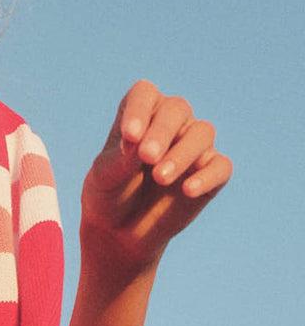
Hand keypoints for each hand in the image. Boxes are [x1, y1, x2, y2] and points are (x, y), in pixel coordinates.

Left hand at [80, 81, 232, 276]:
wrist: (119, 231)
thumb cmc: (109, 194)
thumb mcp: (105, 177)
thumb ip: (122, 159)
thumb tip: (141, 144)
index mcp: (140, 113)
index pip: (145, 94)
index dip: (139, 110)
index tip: (129, 136)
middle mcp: (170, 123)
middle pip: (177, 109)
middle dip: (163, 131)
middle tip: (147, 157)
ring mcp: (193, 146)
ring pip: (202, 133)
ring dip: (182, 153)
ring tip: (160, 178)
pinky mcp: (211, 173)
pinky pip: (220, 167)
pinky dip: (207, 176)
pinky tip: (187, 190)